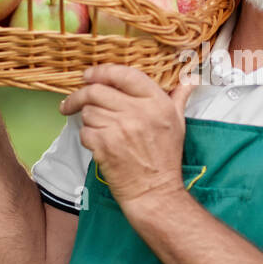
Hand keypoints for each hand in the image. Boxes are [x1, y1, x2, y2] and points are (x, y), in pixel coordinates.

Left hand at [59, 63, 197, 209]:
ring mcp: (120, 129)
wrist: (155, 192)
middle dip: (80, 95)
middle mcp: (139, 112)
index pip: (124, 74)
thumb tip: (190, 80)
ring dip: (87, 119)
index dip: (102, 71)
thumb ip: (179, 97)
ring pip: (88, 112)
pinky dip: (87, 137)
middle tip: (72, 101)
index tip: (89, 75)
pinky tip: (98, 143)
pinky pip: (84, 132)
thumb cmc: (165, 158)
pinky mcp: (105, 145)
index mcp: (157, 102)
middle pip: (97, 91)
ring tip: (97, 129)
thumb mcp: (178, 123)